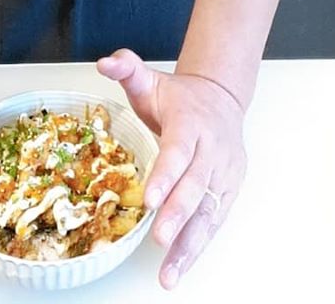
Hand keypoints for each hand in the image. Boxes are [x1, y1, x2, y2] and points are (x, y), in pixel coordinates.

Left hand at [97, 49, 246, 289]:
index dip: (166, 175)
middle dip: (178, 214)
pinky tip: (179, 267)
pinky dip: (198, 247)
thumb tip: (105, 62)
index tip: (150, 198)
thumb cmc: (180, 97)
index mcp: (190, 123)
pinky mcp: (229, 190)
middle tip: (159, 238)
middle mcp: (211, 150)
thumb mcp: (152, 79)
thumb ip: (128, 68)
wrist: (221, 98)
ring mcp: (224, 173)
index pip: (178, 151)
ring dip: (190, 243)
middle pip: (195, 185)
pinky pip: (214, 221)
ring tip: (170, 272)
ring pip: (208, 210)